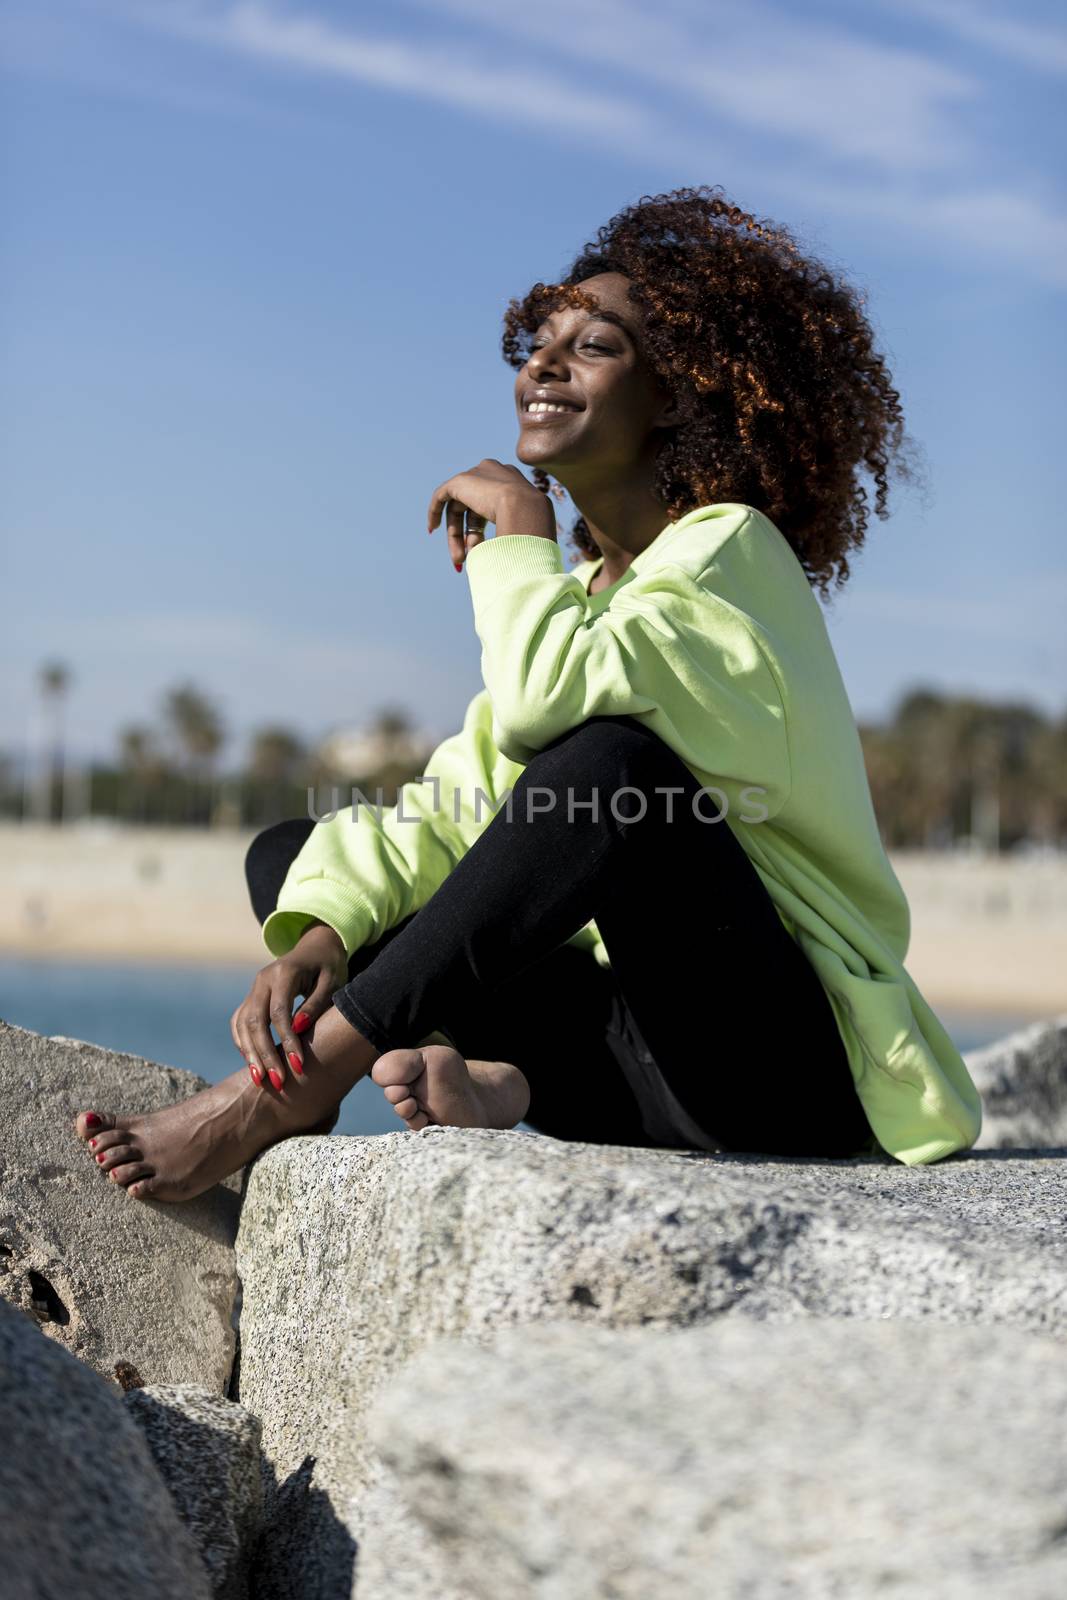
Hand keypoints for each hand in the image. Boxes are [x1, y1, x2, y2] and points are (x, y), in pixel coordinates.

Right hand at [231, 920, 348, 1090]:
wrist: (315, 947)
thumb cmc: (328, 967)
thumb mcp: (332, 982)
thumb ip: (315, 1004)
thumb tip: (298, 1028)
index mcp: (284, 972)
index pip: (279, 1012)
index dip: (287, 1040)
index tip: (298, 1066)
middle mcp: (262, 980)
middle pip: (255, 1021)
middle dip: (264, 1054)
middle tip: (278, 1082)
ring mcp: (253, 988)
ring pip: (242, 1024)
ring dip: (249, 1053)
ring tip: (260, 1080)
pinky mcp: (251, 997)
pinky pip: (239, 1022)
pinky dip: (242, 1043)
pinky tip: (252, 1063)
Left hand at [427, 459, 555, 570]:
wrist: (525, 509)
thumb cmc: (530, 525)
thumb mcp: (519, 528)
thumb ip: (506, 533)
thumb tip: (496, 553)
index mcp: (510, 483)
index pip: (487, 508)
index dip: (477, 529)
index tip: (473, 550)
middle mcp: (493, 475)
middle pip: (470, 508)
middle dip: (465, 536)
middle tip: (462, 560)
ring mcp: (477, 475)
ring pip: (458, 507)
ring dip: (455, 534)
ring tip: (458, 558)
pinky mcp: (461, 480)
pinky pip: (442, 495)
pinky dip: (435, 511)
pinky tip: (432, 529)